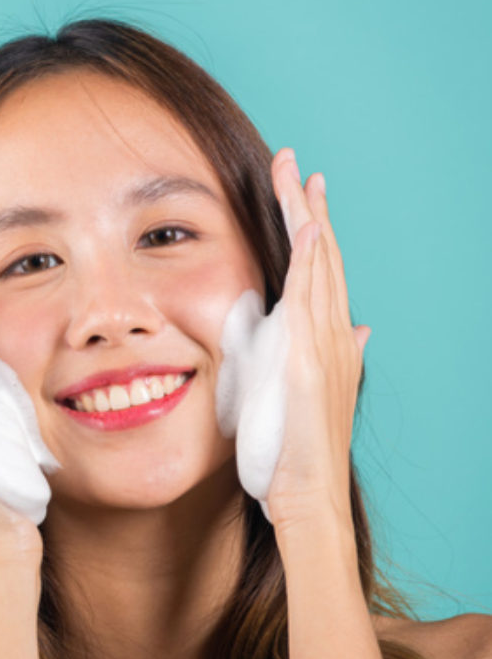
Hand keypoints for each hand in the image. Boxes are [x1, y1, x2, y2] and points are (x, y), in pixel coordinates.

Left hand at [265, 149, 371, 532]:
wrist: (307, 497)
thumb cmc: (299, 452)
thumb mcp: (311, 394)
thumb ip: (332, 356)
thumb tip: (362, 328)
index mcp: (327, 340)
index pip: (320, 270)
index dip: (312, 226)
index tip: (300, 188)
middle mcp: (334, 337)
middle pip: (323, 257)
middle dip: (308, 207)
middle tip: (296, 161)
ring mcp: (326, 348)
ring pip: (321, 271)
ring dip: (309, 221)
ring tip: (300, 178)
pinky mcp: (311, 365)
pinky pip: (313, 307)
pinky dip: (314, 268)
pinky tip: (311, 234)